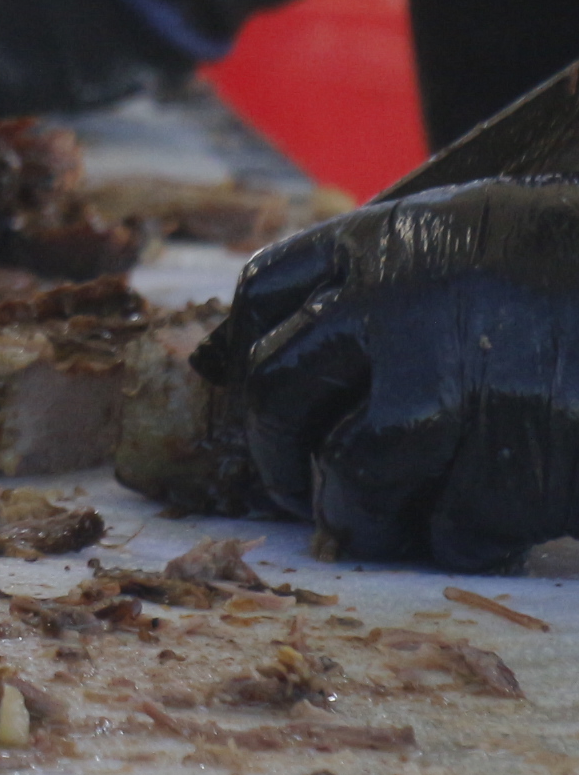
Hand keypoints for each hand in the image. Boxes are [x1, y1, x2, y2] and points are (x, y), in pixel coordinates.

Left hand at [203, 178, 578, 568]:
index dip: (258, 357)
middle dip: (284, 456)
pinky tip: (488, 518)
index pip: (268, 294)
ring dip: (363, 515)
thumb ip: (394, 279)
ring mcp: (453, 384)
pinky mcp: (516, 462)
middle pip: (282, 393)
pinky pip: (452, 525)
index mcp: (388, 241)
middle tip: (305, 489)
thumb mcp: (480, 237)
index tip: (273, 402)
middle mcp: (399, 305)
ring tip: (379, 523)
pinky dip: (462, 537)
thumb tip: (291, 354)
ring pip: (356, 477)